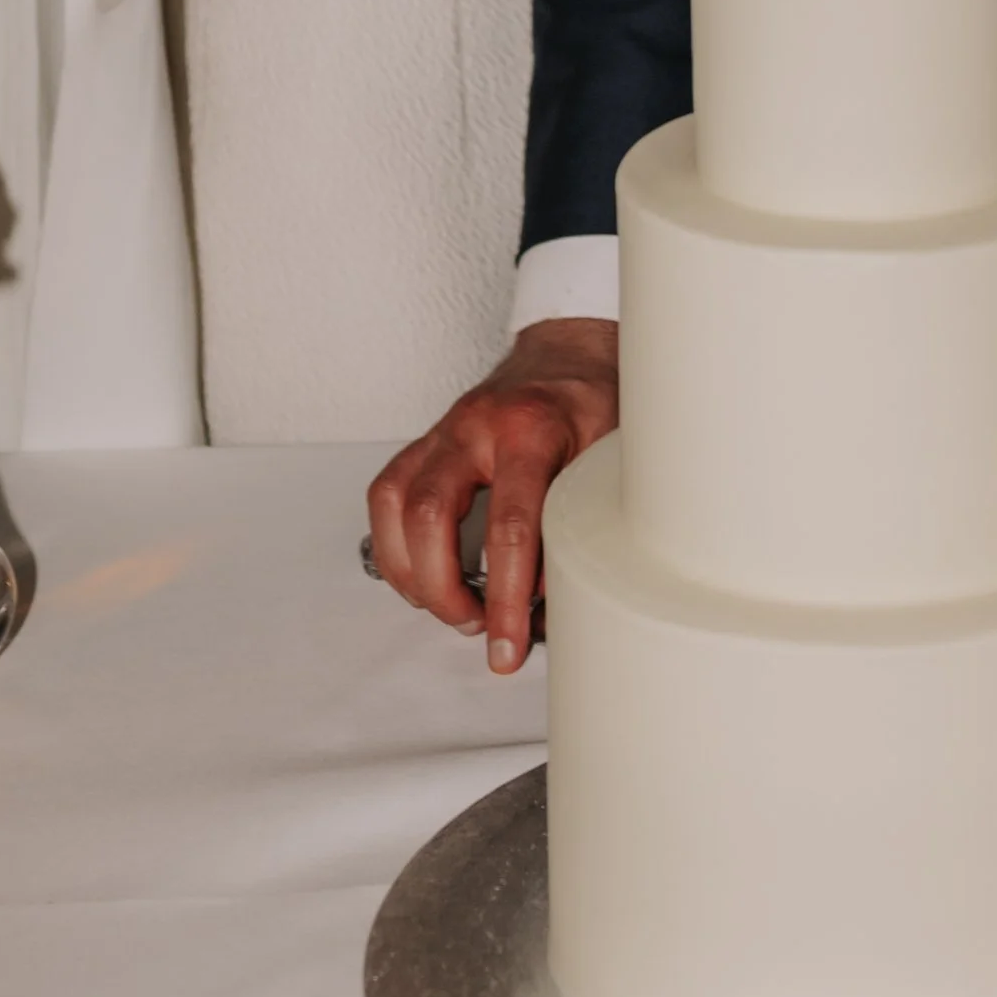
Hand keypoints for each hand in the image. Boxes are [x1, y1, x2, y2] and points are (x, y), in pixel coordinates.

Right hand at [366, 316, 618, 670]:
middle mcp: (476, 426)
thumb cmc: (592, 401)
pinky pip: (387, 494)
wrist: (569, 353)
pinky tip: (422, 573)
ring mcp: (445, 431)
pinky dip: (395, 544)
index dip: (507, 597)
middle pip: (430, 515)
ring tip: (450, 607)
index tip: (509, 643)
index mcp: (531, 428)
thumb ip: (581, 521)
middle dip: (443, 589)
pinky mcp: (427, 442)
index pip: (510, 525)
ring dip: (411, 571)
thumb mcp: (609, 455)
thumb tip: (551, 600)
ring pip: (394, 504)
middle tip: (477, 625)